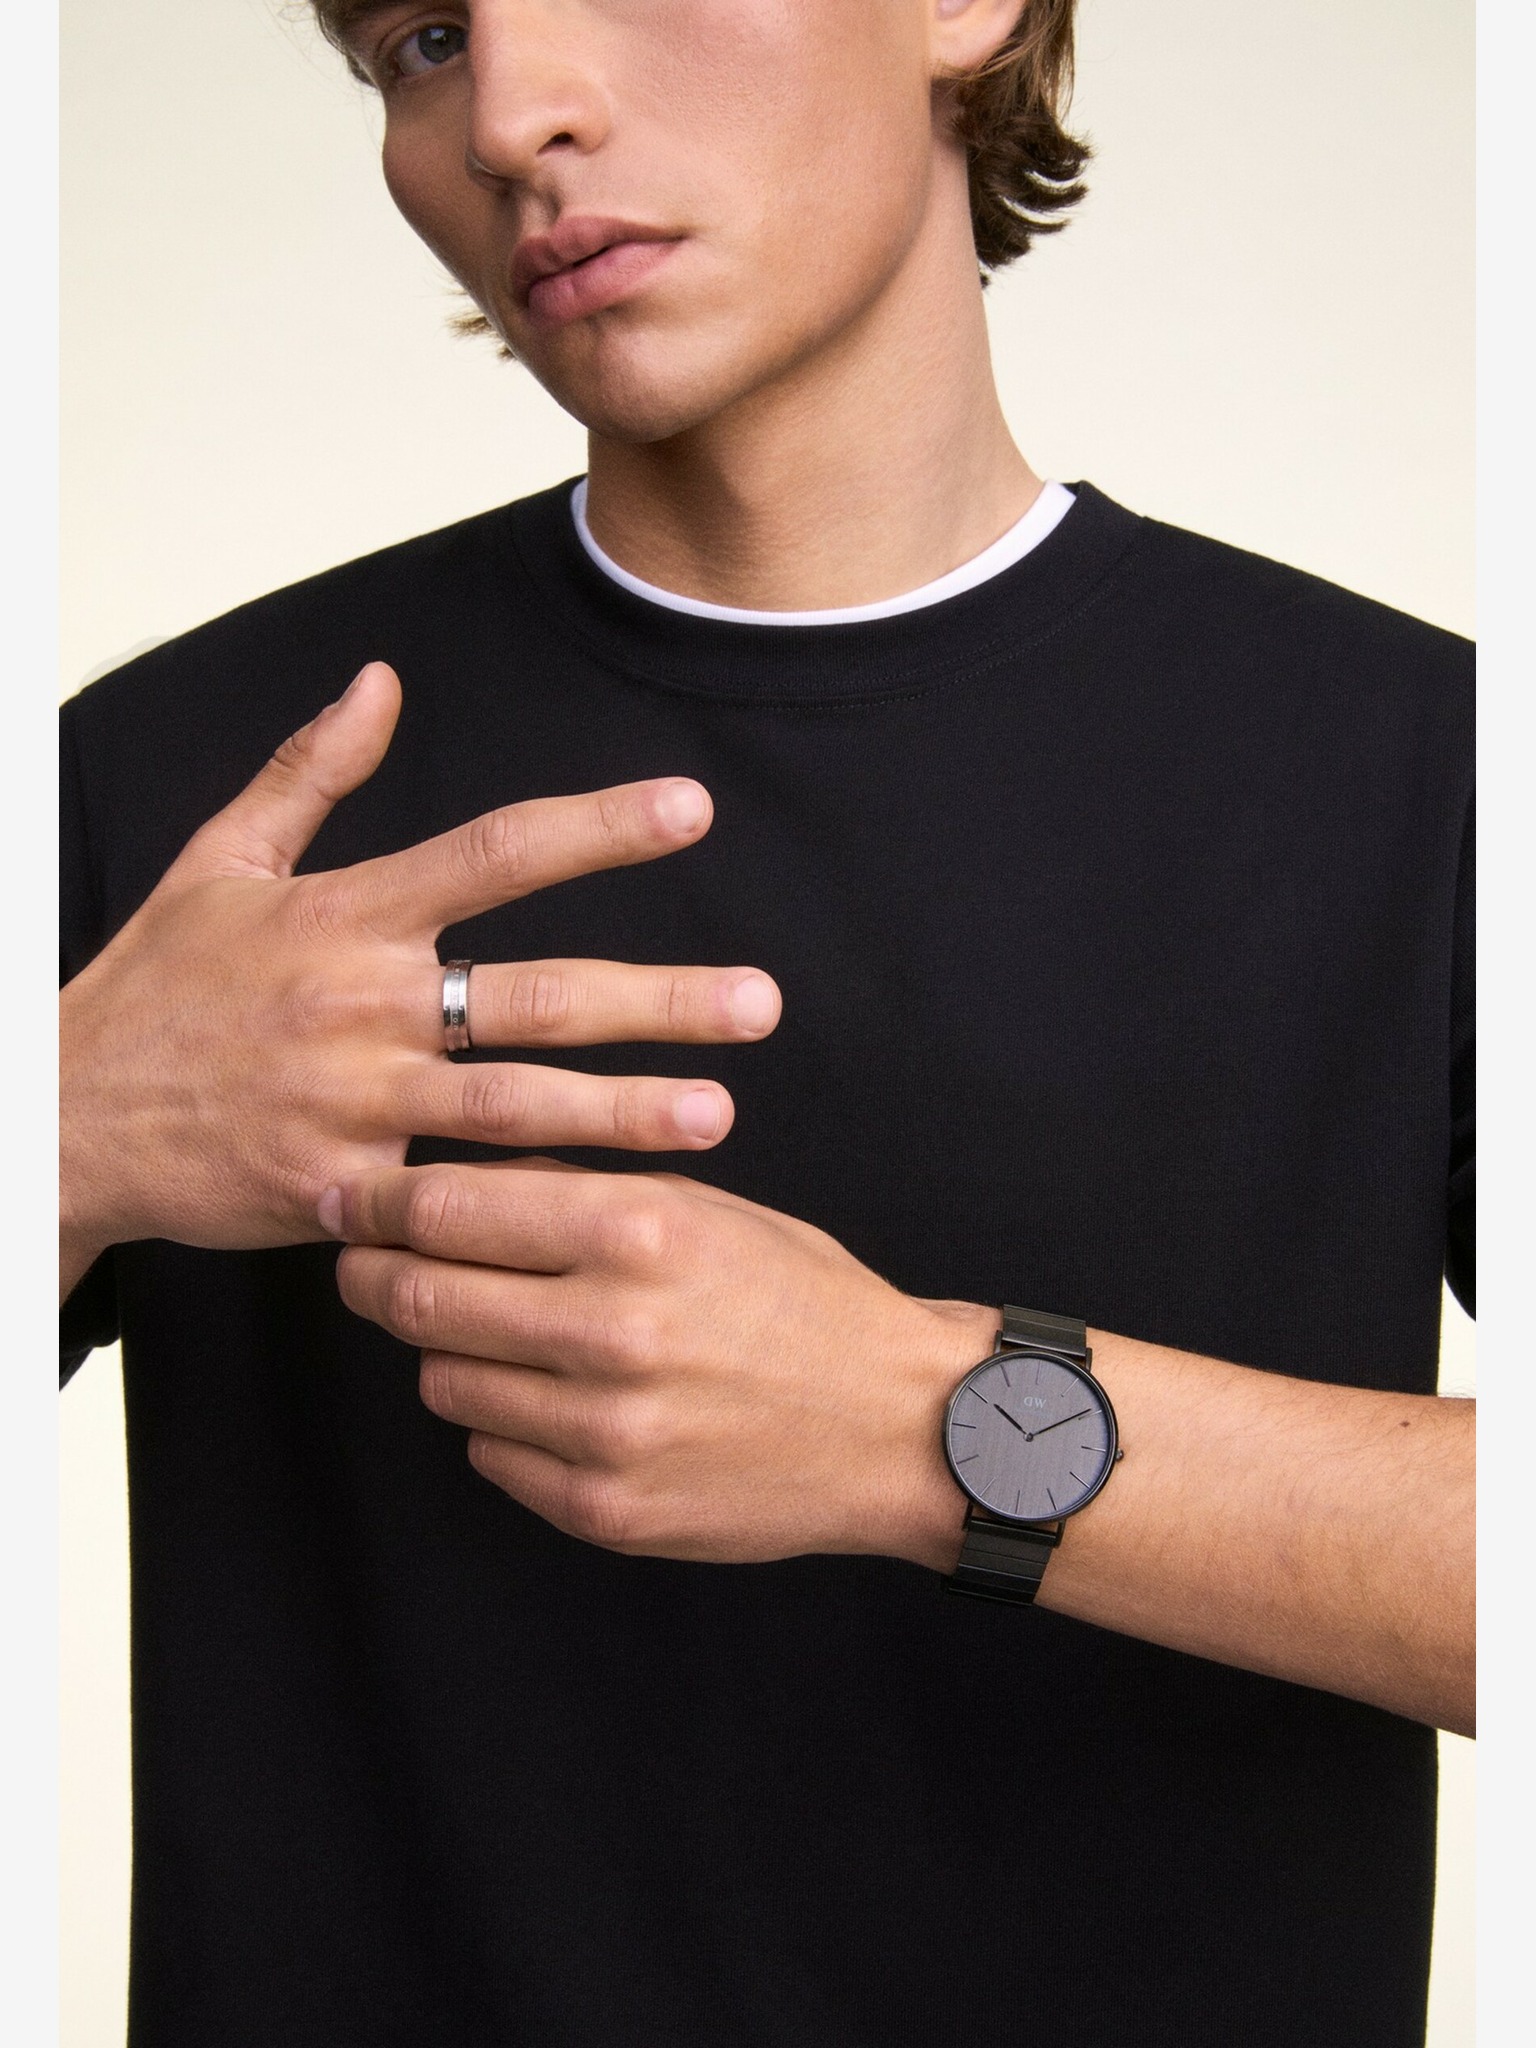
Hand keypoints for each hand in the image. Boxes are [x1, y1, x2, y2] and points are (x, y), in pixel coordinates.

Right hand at [60, 662, 780, 1292]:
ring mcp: (350, 1100)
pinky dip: (525, 1207)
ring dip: (622, 1113)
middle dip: (657, 999)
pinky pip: (449, 1200)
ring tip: (717, 1114)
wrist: (65, 1115)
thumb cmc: (154, 986)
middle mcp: (359, 1001)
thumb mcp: (218, 860)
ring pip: (513, 1106)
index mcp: (345, 913)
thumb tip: (381, 681)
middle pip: (535, 993)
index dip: (600, 827)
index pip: (495, 851)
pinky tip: (607, 1214)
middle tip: (759, 1004)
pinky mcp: (335, 1189)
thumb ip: (309, 769)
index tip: (692, 808)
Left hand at [327, 1159, 994, 1566]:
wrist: (900, 1428)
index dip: (374, 1200)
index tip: (347, 1198)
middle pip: (415, 1295)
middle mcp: (612, 1329)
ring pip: (442, 1378)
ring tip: (488, 1329)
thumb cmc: (802, 1300)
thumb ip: (579, 1185)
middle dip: (370, 1273)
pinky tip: (550, 1397)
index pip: (445, 1206)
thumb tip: (450, 1167)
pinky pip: (489, 1454)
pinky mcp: (604, 1510)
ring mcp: (604, 1431)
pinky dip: (499, 1421)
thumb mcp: (705, 1205)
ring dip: (444, 1348)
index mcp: (639, 1230)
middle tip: (362, 1263)